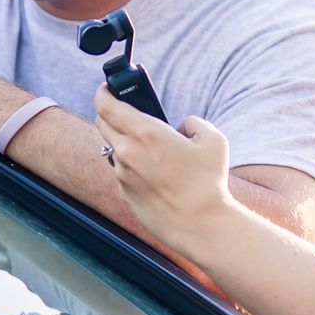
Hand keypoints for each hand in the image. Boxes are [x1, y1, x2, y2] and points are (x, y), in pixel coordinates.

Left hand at [93, 87, 239, 252]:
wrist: (201, 225)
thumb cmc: (209, 183)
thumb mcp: (213, 140)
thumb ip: (193, 123)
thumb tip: (182, 126)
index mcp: (145, 133)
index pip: (105, 104)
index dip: (103, 92)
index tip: (106, 89)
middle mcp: (127, 152)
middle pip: (101, 123)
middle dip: (110, 113)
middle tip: (125, 112)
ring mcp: (122, 175)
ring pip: (112, 148)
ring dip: (123, 142)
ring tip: (148, 147)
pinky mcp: (124, 193)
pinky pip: (122, 172)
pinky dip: (132, 166)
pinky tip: (155, 174)